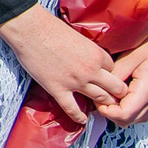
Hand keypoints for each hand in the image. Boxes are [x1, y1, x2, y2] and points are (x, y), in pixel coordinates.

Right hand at [0, 6, 129, 127]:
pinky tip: (83, 120)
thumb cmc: (51, 27)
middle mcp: (91, 70)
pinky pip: (72, 109)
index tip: (106, 76)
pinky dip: (79, 117)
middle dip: (117, 93)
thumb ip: (86, 49)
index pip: (114, 68)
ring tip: (104, 109)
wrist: (30, 30)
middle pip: (115, 87)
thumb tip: (85, 55)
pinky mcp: (58, 89)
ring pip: (100, 99)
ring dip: (104, 105)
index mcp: (96, 54)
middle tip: (115, 96)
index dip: (110, 72)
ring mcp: (75, 82)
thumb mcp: (77, 35)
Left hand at [92, 34, 147, 127]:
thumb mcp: (130, 57)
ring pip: (133, 120)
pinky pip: (140, 114)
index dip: (107, 110)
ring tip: (110, 96)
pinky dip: (128, 110)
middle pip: (127, 121)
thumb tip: (102, 89)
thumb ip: (116, 75)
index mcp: (147, 91)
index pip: (124, 114)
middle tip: (100, 97)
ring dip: (119, 113)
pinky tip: (121, 96)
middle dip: (110, 113)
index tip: (97, 98)